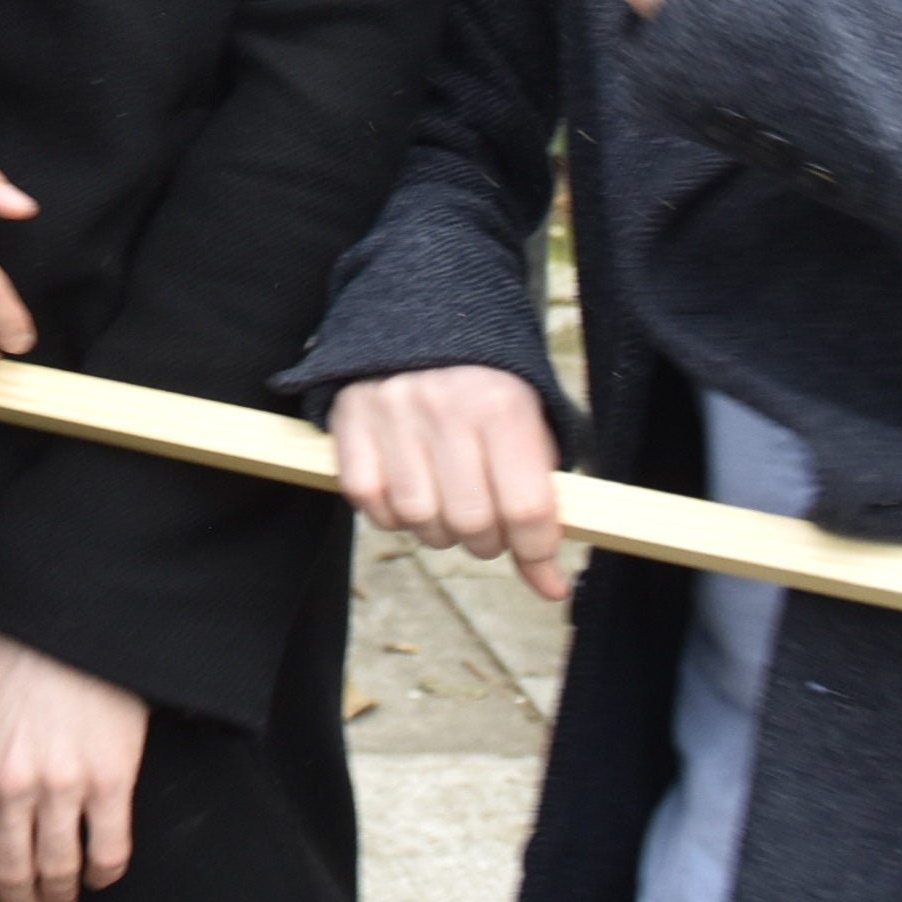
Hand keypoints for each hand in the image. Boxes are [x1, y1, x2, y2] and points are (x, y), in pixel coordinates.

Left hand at [0, 626, 146, 901]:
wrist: (64, 614)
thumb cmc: (6, 655)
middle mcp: (6, 787)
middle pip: (9, 876)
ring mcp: (60, 787)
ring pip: (58, 872)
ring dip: (60, 897)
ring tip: (63, 901)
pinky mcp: (109, 780)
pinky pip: (108, 852)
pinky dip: (104, 875)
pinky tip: (101, 875)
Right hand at [328, 363, 571, 601]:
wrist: (420, 312)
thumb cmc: (487, 385)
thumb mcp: (530, 426)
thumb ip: (544, 503)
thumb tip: (551, 589)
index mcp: (502, 404)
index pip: (526, 508)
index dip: (537, 549)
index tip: (539, 556)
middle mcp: (446, 406)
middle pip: (471, 522)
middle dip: (486, 541)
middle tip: (489, 525)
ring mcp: (392, 412)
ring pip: (419, 519)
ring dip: (438, 531)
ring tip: (447, 506)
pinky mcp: (350, 419)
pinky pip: (369, 501)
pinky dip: (391, 514)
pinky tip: (408, 492)